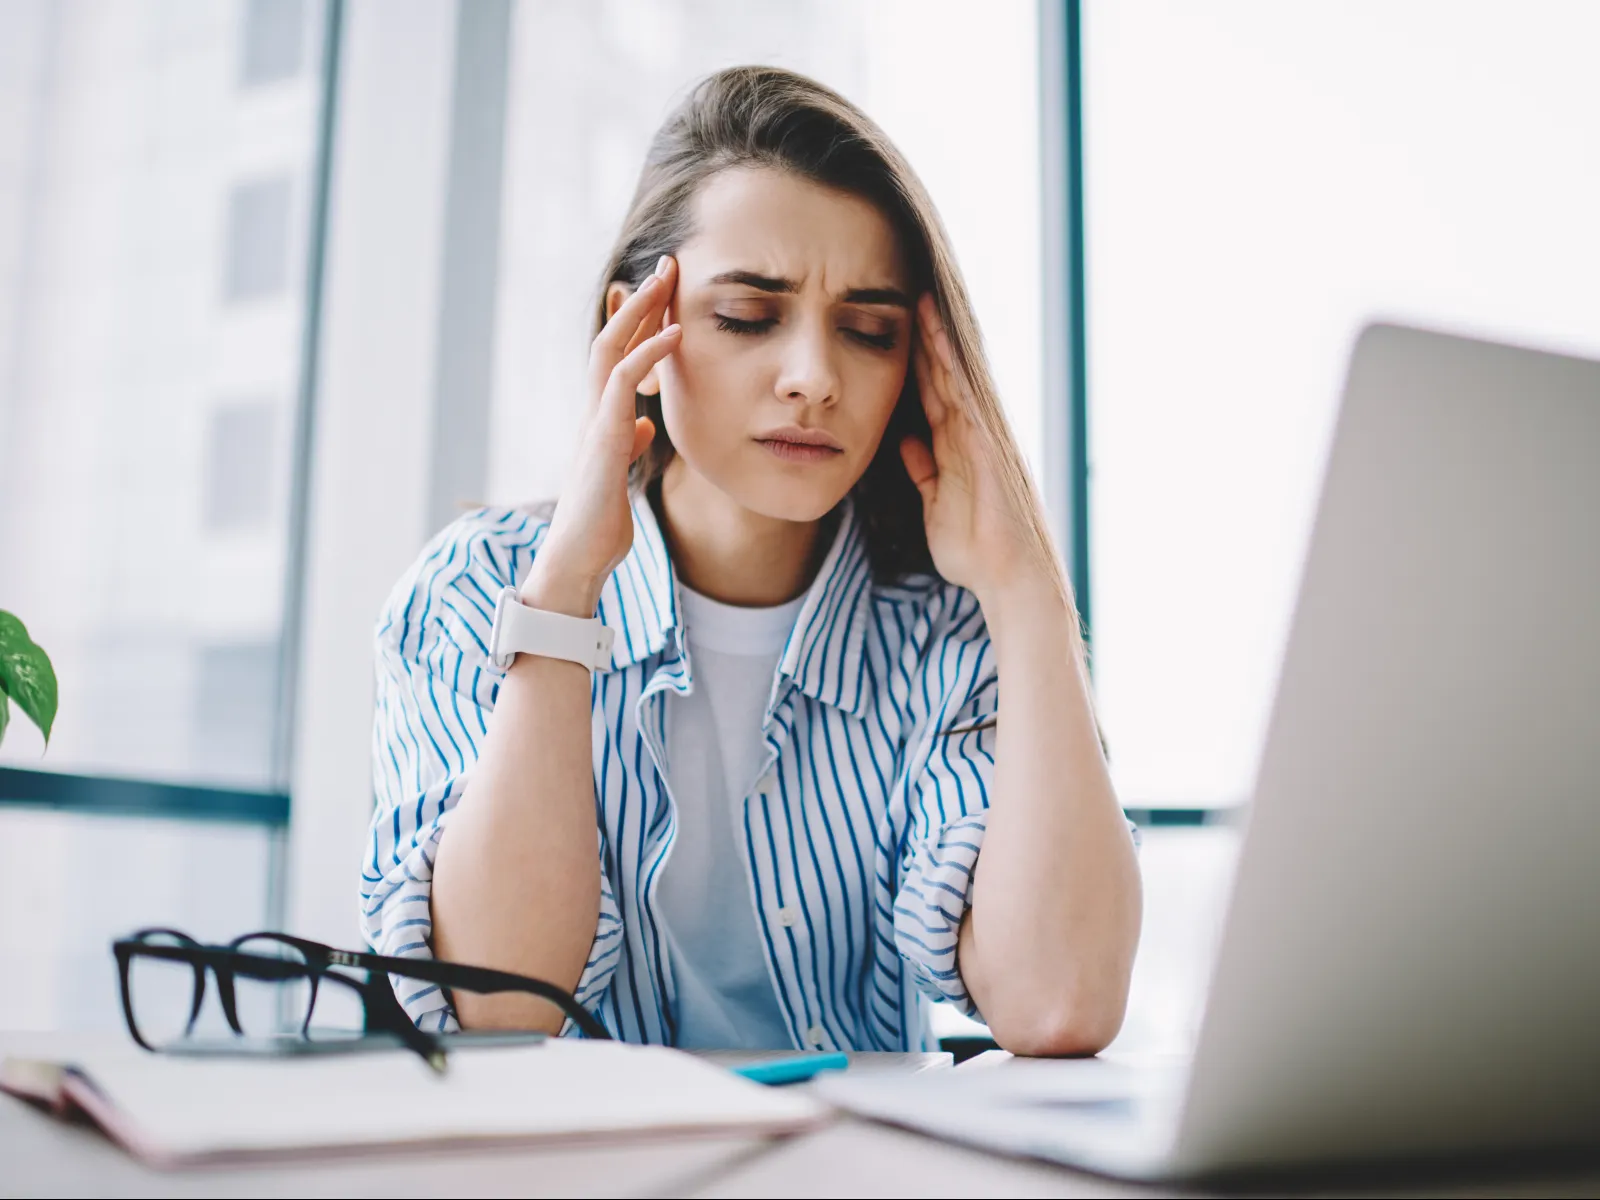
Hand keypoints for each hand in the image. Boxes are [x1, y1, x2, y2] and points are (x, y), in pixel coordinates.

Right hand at [523, 256, 679, 615]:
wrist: (578, 559)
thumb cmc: (600, 521)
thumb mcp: (622, 472)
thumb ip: (629, 441)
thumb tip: (646, 424)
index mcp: (600, 418)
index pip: (615, 356)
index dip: (636, 321)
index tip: (660, 290)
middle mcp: (592, 413)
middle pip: (610, 339)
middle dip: (639, 300)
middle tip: (667, 263)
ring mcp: (595, 423)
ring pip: (610, 350)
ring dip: (640, 311)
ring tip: (668, 279)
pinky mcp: (603, 441)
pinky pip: (623, 385)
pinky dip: (649, 355)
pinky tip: (675, 334)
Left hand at [899, 294, 1037, 600]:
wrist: (1008, 577)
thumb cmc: (975, 549)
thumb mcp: (935, 504)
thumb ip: (923, 470)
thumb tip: (906, 439)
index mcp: (955, 448)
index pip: (931, 394)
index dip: (914, 361)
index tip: (895, 326)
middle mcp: (971, 435)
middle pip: (943, 375)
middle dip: (925, 337)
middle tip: (907, 295)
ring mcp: (982, 438)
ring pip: (957, 378)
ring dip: (939, 340)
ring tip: (921, 301)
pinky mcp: (989, 446)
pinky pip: (968, 398)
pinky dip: (955, 370)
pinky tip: (939, 342)